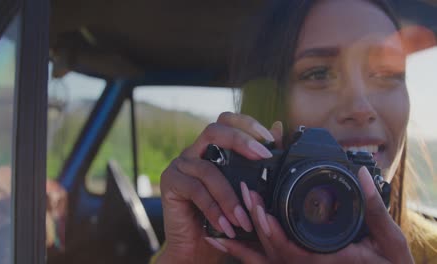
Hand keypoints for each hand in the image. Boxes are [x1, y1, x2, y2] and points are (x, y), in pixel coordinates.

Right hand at [157, 112, 282, 263]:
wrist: (198, 247)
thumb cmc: (225, 217)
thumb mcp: (246, 190)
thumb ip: (260, 161)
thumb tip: (278, 127)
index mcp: (213, 148)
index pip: (227, 121)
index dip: (247, 124)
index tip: (269, 140)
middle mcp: (195, 152)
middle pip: (214, 130)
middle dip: (240, 140)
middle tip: (262, 157)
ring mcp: (181, 165)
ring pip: (207, 169)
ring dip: (229, 195)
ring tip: (244, 219)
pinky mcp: (170, 183)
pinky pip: (195, 190)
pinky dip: (213, 209)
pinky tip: (226, 225)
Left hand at [210, 167, 413, 263]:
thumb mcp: (388, 239)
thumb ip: (374, 208)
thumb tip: (362, 174)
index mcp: (322, 262)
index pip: (290, 251)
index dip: (273, 232)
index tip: (260, 211)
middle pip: (270, 251)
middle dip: (255, 223)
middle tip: (244, 193)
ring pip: (264, 258)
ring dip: (243, 241)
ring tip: (220, 225)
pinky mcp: (298, 263)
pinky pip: (266, 261)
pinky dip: (245, 253)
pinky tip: (226, 242)